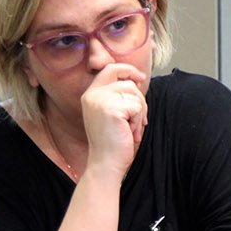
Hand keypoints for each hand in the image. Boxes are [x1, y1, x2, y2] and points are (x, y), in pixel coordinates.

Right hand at [79, 63, 149, 180]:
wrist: (106, 162)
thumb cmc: (113, 140)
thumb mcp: (113, 113)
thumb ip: (118, 96)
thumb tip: (136, 80)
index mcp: (90, 94)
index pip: (110, 69)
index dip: (127, 70)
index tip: (140, 78)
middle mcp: (92, 95)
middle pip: (127, 82)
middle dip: (139, 98)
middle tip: (139, 117)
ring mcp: (100, 100)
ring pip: (134, 94)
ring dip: (139, 112)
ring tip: (130, 128)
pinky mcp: (111, 109)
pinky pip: (137, 106)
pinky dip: (139, 120)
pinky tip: (130, 132)